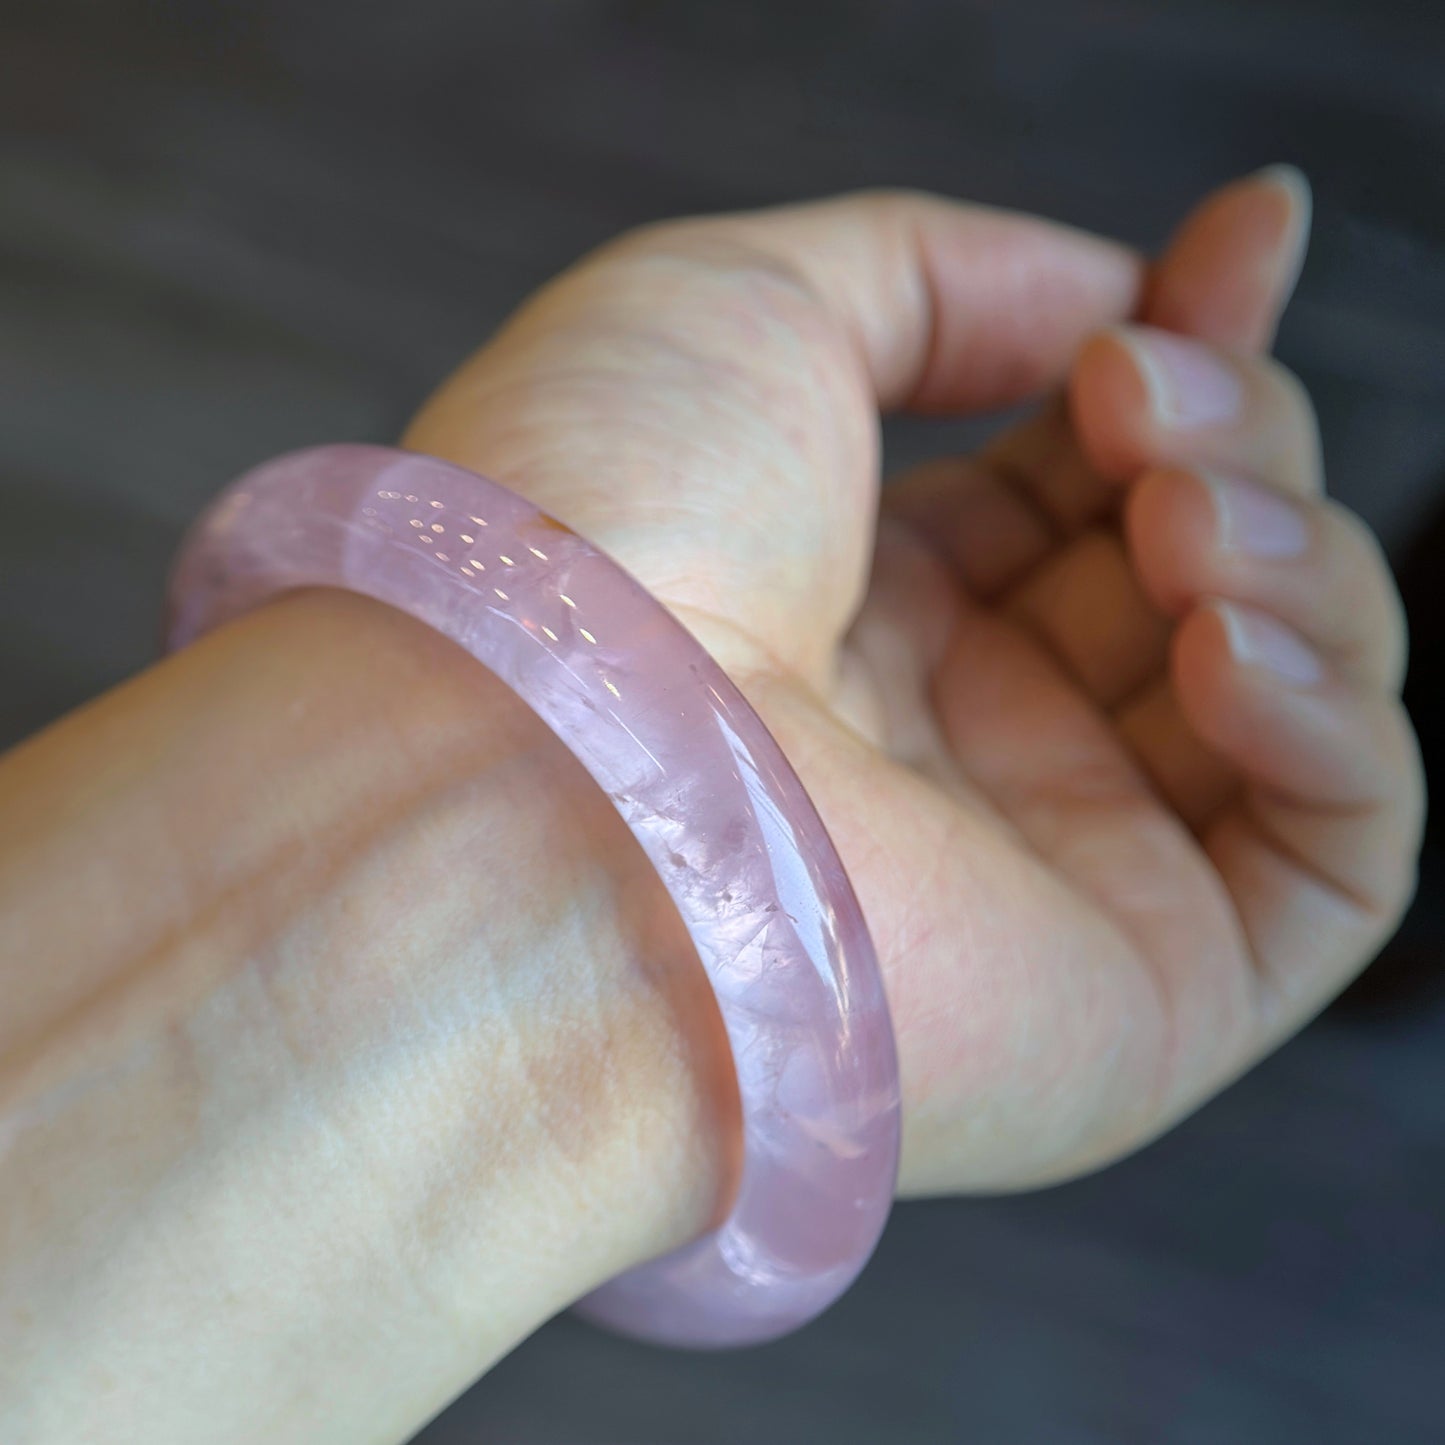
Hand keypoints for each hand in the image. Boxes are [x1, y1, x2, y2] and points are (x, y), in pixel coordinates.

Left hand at [407, 171, 1422, 1193]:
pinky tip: (1236, 642)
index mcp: (858, 606)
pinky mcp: (1134, 1002)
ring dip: (1292, 559)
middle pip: (1194, 568)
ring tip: (1180, 512)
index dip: (1189, 350)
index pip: (1082, 478)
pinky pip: (1334, 857)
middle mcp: (954, 742)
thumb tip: (1118, 299)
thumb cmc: (592, 531)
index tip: (1248, 238)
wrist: (535, 781)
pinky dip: (1339, 719)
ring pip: (1289, 695)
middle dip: (1230, 440)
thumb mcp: (745, 307)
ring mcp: (1048, 873)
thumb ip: (939, 278)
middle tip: (1145, 400)